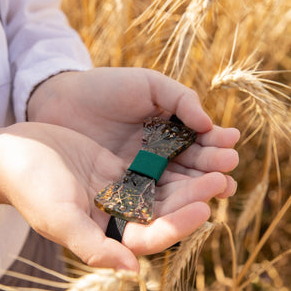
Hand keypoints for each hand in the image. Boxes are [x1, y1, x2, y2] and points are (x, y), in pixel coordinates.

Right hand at [0, 123, 230, 270]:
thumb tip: (132, 271)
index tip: (204, 208)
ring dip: (189, 177)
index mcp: (107, 236)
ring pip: (163, 188)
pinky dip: (173, 157)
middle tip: (222, 178)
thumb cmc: (31, 188)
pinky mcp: (118, 169)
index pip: (151, 236)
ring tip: (218, 160)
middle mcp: (117, 218)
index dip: (178, 225)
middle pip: (164, 211)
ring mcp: (119, 192)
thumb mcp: (60, 218)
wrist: (10, 155)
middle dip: (192, 196)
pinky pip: (152, 165)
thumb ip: (94, 246)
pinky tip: (195, 144)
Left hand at [27, 67, 239, 197]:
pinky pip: (147, 200)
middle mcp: (158, 159)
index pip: (199, 145)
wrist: (60, 100)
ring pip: (174, 188)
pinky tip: (184, 205)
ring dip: (197, 190)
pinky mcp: (120, 192)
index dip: (215, 148)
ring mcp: (140, 177)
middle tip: (228, 171)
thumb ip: (180, 100)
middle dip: (212, 171)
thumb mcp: (148, 85)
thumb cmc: (106, 87)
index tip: (231, 148)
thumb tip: (209, 124)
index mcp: (168, 133)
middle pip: (191, 170)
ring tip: (218, 188)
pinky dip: (167, 205)